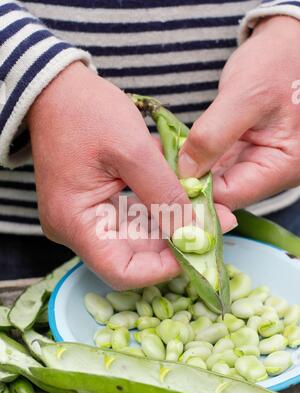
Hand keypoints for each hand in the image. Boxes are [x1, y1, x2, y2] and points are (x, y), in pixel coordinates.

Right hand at [28, 62, 235, 288]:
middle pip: (134, 256)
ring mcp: (86, 219)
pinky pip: (132, 219)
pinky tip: (184, 195)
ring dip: (173, 225)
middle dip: (176, 244)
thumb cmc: (84, 112)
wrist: (56, 91)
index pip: (121, 272)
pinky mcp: (96, 207)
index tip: (197, 249)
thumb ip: (165, 193)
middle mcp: (77, 229)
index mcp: (75, 221)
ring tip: (207, 207)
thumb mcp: (132, 149)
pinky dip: (160, 210)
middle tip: (215, 224)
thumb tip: (196, 230)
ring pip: (138, 239)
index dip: (163, 269)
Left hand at [179, 16, 299, 209]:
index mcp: (283, 166)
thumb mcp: (244, 96)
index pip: (231, 195)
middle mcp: (272, 172)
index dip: (196, 191)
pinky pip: (215, 164)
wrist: (289, 42)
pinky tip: (173, 149)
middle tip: (156, 166)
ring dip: (189, 170)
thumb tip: (184, 172)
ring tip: (161, 156)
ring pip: (215, 180)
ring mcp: (257, 163)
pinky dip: (195, 158)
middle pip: (222, 193)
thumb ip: (212, 136)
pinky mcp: (244, 153)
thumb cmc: (277, 62)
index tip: (165, 178)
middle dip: (189, 181)